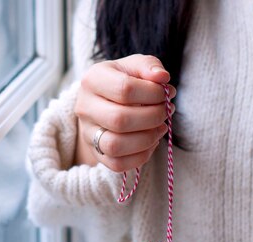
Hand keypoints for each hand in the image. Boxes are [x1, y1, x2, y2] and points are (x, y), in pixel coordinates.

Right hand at [73, 54, 175, 170]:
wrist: (103, 102)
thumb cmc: (123, 81)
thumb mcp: (134, 66)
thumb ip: (149, 66)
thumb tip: (162, 78)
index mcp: (93, 80)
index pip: (125, 89)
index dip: (153, 93)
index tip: (167, 93)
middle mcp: (85, 107)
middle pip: (119, 120)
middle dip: (152, 117)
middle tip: (167, 111)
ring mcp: (87, 133)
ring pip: (115, 145)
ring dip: (147, 139)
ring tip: (161, 127)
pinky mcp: (96, 153)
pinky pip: (117, 164)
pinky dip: (141, 156)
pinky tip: (152, 142)